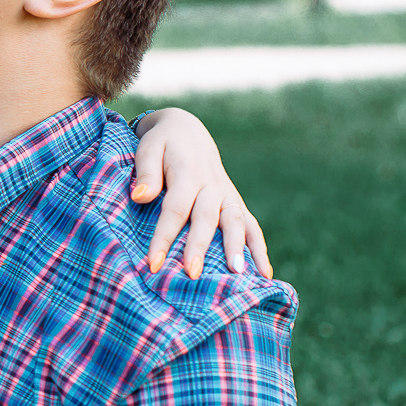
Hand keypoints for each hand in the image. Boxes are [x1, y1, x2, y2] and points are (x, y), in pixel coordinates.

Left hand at [131, 108, 271, 278]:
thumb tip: (140, 196)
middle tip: (192, 273)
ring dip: (237, 248)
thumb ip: (146, 172)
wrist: (187, 130)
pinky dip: (260, 249)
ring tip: (238, 275)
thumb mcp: (148, 148)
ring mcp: (227, 194)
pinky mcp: (235, 202)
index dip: (164, 237)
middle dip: (199, 247)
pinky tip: (265, 274)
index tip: (154, 263)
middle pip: (206, 218)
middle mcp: (211, 185)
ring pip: (235, 221)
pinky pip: (251, 225)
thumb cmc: (162, 144)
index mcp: (187, 173)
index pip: (175, 209)